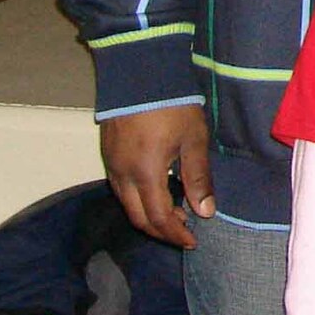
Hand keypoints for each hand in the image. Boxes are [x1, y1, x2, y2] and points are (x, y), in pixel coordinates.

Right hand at [102, 105, 214, 247]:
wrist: (141, 73)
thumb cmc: (173, 104)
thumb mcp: (194, 140)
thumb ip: (198, 177)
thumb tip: (205, 212)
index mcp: (145, 173)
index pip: (157, 218)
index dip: (175, 233)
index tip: (192, 241)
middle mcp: (122, 175)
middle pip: (137, 217)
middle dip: (161, 231)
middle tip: (184, 233)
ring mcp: (112, 164)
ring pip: (126, 204)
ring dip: (148, 216)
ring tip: (176, 214)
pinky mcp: (108, 154)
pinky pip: (121, 188)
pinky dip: (138, 199)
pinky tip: (157, 192)